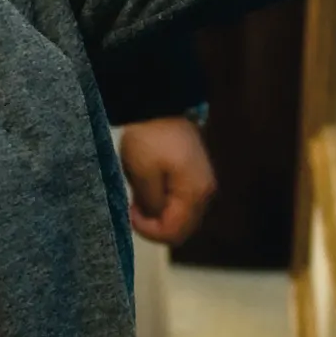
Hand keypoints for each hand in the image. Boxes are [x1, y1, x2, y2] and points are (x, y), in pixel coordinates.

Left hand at [117, 114, 215, 244]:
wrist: (160, 103)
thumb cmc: (149, 138)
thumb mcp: (142, 175)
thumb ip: (151, 205)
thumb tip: (155, 218)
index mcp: (194, 193)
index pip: (174, 232)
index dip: (149, 230)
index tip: (130, 212)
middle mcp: (206, 193)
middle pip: (182, 229)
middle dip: (155, 225)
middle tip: (134, 208)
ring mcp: (204, 184)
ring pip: (183, 217)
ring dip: (161, 214)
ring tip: (141, 196)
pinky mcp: (197, 176)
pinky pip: (183, 202)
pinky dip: (167, 203)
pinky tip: (151, 188)